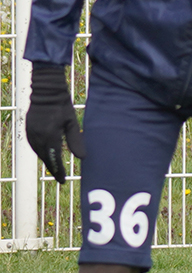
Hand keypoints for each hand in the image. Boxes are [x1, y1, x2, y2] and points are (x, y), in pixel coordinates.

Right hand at [26, 64, 82, 183]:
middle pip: (45, 158)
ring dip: (46, 161)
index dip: (58, 171)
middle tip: (59, 178)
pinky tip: (46, 155)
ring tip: (54, 169)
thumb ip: (76, 140)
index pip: (54, 159)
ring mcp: (31, 133)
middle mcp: (38, 137)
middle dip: (52, 169)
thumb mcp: (72, 123)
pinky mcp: (28, 129)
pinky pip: (34, 145)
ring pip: (38, 153)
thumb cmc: (62, 106)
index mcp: (50, 136)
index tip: (63, 180)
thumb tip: (82, 157)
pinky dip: (40, 152)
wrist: (46, 91)